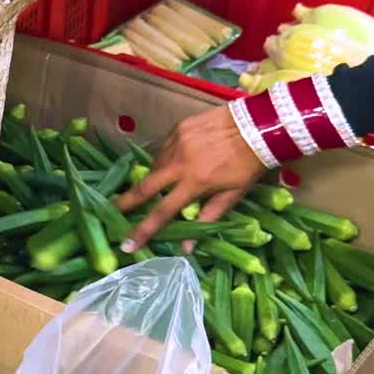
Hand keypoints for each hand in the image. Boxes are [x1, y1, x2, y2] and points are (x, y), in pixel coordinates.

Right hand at [116, 104, 266, 252]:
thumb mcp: (233, 194)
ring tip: (161, 182)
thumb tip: (187, 249)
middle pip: (145, 187)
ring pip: (155, 166)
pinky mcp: (178, 128)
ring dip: (154, 177)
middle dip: (126, 202)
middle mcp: (180, 163)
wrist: (261, 124)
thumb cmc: (249, 164)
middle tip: (113, 210)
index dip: (143, 231)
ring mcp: (177, 143)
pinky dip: (165, 158)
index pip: (162, 212)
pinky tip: (174, 160)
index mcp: (195, 183)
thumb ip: (208, 218)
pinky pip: (163, 148)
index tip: (126, 245)